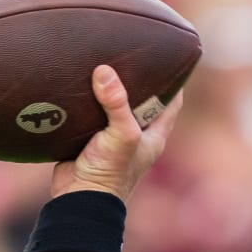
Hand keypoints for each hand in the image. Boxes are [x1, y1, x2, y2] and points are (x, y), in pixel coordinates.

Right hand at [49, 65, 183, 202]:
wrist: (79, 198)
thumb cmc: (110, 172)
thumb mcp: (121, 135)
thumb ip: (117, 104)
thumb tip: (105, 71)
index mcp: (154, 135)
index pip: (172, 102)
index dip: (173, 80)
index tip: (167, 57)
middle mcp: (136, 134)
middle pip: (142, 100)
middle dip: (137, 79)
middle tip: (129, 52)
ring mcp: (113, 137)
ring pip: (114, 106)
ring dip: (109, 88)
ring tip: (103, 59)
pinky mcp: (90, 139)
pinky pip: (91, 114)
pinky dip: (88, 100)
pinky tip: (79, 82)